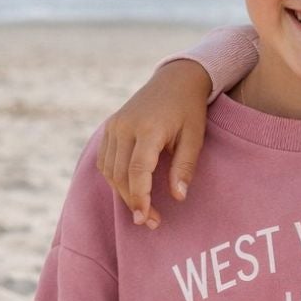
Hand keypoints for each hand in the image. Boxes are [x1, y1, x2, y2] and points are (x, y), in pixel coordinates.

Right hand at [96, 62, 214, 227]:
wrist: (175, 79)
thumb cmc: (189, 110)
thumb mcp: (195, 137)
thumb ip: (185, 167)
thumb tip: (178, 197)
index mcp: (149, 128)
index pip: (138, 170)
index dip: (140, 197)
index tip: (147, 219)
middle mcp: (125, 126)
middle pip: (120, 174)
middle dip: (133, 201)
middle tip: (150, 221)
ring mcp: (114, 125)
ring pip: (109, 170)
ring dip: (123, 193)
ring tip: (143, 209)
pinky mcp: (110, 127)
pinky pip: (105, 161)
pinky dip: (114, 179)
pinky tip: (130, 189)